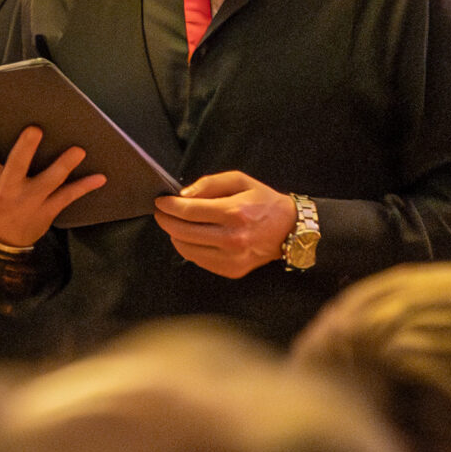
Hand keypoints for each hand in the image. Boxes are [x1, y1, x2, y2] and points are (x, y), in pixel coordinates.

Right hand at [0, 119, 105, 250]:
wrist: (3, 241)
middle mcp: (8, 189)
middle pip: (17, 166)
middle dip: (26, 148)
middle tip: (35, 130)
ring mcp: (30, 200)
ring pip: (49, 181)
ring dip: (64, 165)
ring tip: (78, 151)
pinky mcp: (47, 209)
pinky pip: (67, 197)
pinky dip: (84, 187)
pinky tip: (99, 178)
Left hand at [153, 171, 296, 278]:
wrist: (290, 229)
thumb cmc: (263, 202)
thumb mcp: (240, 180)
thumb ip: (209, 184)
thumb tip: (183, 196)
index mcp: (234, 213)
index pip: (189, 211)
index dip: (168, 206)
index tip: (160, 202)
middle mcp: (233, 238)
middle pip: (182, 232)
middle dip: (165, 220)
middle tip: (162, 212)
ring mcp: (232, 258)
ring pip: (186, 249)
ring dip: (175, 235)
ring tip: (177, 224)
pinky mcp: (232, 270)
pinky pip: (198, 260)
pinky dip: (189, 248)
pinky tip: (192, 237)